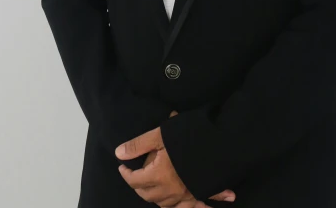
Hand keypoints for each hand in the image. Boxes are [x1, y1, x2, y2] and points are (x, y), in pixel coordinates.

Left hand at [114, 110, 235, 205]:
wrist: (218, 144)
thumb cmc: (185, 137)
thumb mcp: (159, 135)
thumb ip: (138, 145)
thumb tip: (118, 154)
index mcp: (158, 176)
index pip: (135, 181)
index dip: (126, 174)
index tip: (122, 167)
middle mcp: (170, 190)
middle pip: (148, 195)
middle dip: (138, 187)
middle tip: (135, 177)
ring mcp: (185, 194)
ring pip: (165, 204)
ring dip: (156, 199)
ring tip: (152, 189)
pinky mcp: (198, 192)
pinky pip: (191, 205)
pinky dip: (188, 207)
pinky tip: (192, 205)